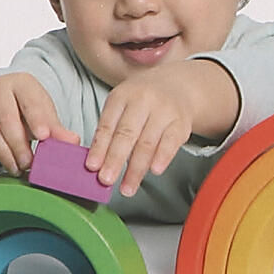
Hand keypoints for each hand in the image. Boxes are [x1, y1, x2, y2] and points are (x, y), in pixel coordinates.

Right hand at [0, 73, 77, 174]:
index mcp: (21, 83)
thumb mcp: (45, 113)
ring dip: (2, 152)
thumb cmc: (27, 107)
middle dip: (18, 144)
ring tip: (17, 168)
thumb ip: (57, 129)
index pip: (29, 101)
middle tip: (29, 163)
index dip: (37, 119)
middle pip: (6, 118)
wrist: (4, 98)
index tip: (44, 137)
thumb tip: (71, 142)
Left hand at [86, 66, 201, 196]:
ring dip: (136, 168)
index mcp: (122, 96)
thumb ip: (110, 130)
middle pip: (127, 134)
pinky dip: (162, 157)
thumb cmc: (142, 101)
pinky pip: (171, 142)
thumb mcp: (122, 104)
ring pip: (148, 143)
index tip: (92, 167)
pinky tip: (155, 171)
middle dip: (115, 159)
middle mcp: (143, 100)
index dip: (99, 147)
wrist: (177, 86)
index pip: (108, 125)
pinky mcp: (181, 122)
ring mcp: (164, 111)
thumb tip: (97, 164)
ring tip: (127, 188)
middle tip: (106, 180)